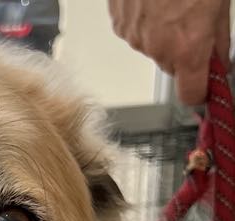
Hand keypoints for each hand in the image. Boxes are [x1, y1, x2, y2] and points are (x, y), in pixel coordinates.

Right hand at [108, 0, 230, 104]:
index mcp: (187, 45)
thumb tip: (219, 55)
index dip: (202, 91)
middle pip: (173, 66)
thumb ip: (219, 36)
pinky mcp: (119, 20)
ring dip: (164, 30)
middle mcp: (158, 46)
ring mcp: (134, 35)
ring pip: (154, 45)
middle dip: (185, 50)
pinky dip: (147, 18)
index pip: (192, 93)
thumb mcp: (219, 3)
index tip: (209, 86)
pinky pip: (137, 29)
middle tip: (197, 19)